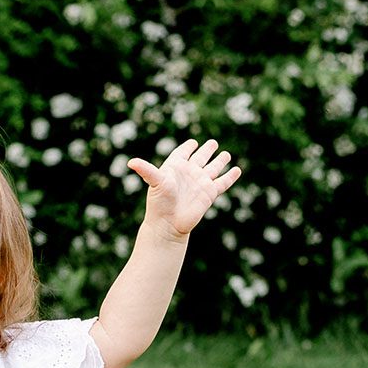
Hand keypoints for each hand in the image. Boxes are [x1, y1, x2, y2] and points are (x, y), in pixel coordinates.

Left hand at [127, 139, 241, 239]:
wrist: (169, 225)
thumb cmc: (159, 203)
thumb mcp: (155, 181)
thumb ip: (146, 170)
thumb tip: (130, 162)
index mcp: (176, 167)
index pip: (183, 152)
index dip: (187, 148)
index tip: (192, 143)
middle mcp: (189, 173)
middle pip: (201, 157)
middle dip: (207, 150)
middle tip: (212, 143)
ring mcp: (200, 183)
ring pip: (213, 168)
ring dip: (220, 160)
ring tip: (225, 154)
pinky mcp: (210, 193)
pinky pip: (222, 183)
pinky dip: (230, 176)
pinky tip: (237, 170)